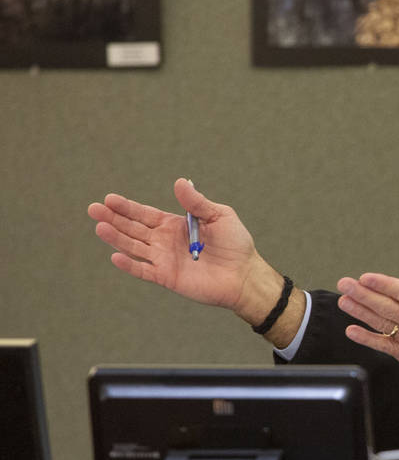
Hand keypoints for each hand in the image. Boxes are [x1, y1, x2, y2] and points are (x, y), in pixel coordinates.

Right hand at [88, 179, 282, 323]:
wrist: (244, 274)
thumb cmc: (235, 244)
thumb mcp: (219, 216)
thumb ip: (197, 203)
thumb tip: (179, 181)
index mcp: (175, 225)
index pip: (145, 214)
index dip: (127, 207)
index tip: (109, 199)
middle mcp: (165, 242)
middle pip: (134, 228)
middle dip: (114, 218)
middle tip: (93, 208)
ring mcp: (164, 260)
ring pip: (134, 247)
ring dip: (116, 238)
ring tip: (99, 227)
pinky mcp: (167, 277)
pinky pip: (144, 271)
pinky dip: (130, 265)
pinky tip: (115, 256)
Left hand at [336, 259, 398, 433]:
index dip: (385, 285)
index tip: (366, 277)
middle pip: (389, 308)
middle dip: (364, 294)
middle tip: (345, 283)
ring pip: (384, 324)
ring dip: (361, 312)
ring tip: (343, 300)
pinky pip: (385, 346)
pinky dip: (367, 338)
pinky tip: (351, 330)